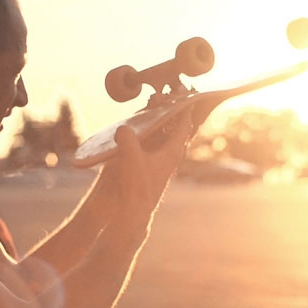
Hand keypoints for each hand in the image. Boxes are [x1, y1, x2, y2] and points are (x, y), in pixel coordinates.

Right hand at [96, 109, 193, 228]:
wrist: (131, 212)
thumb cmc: (137, 187)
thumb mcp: (131, 159)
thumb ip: (127, 139)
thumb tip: (123, 128)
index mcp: (171, 152)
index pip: (184, 126)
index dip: (184, 109)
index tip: (184, 95)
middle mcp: (167, 156)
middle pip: (173, 129)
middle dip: (169, 114)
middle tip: (164, 98)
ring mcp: (157, 162)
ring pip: (161, 137)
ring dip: (157, 124)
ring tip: (151, 109)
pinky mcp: (146, 168)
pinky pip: (149, 145)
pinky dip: (145, 135)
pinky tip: (136, 129)